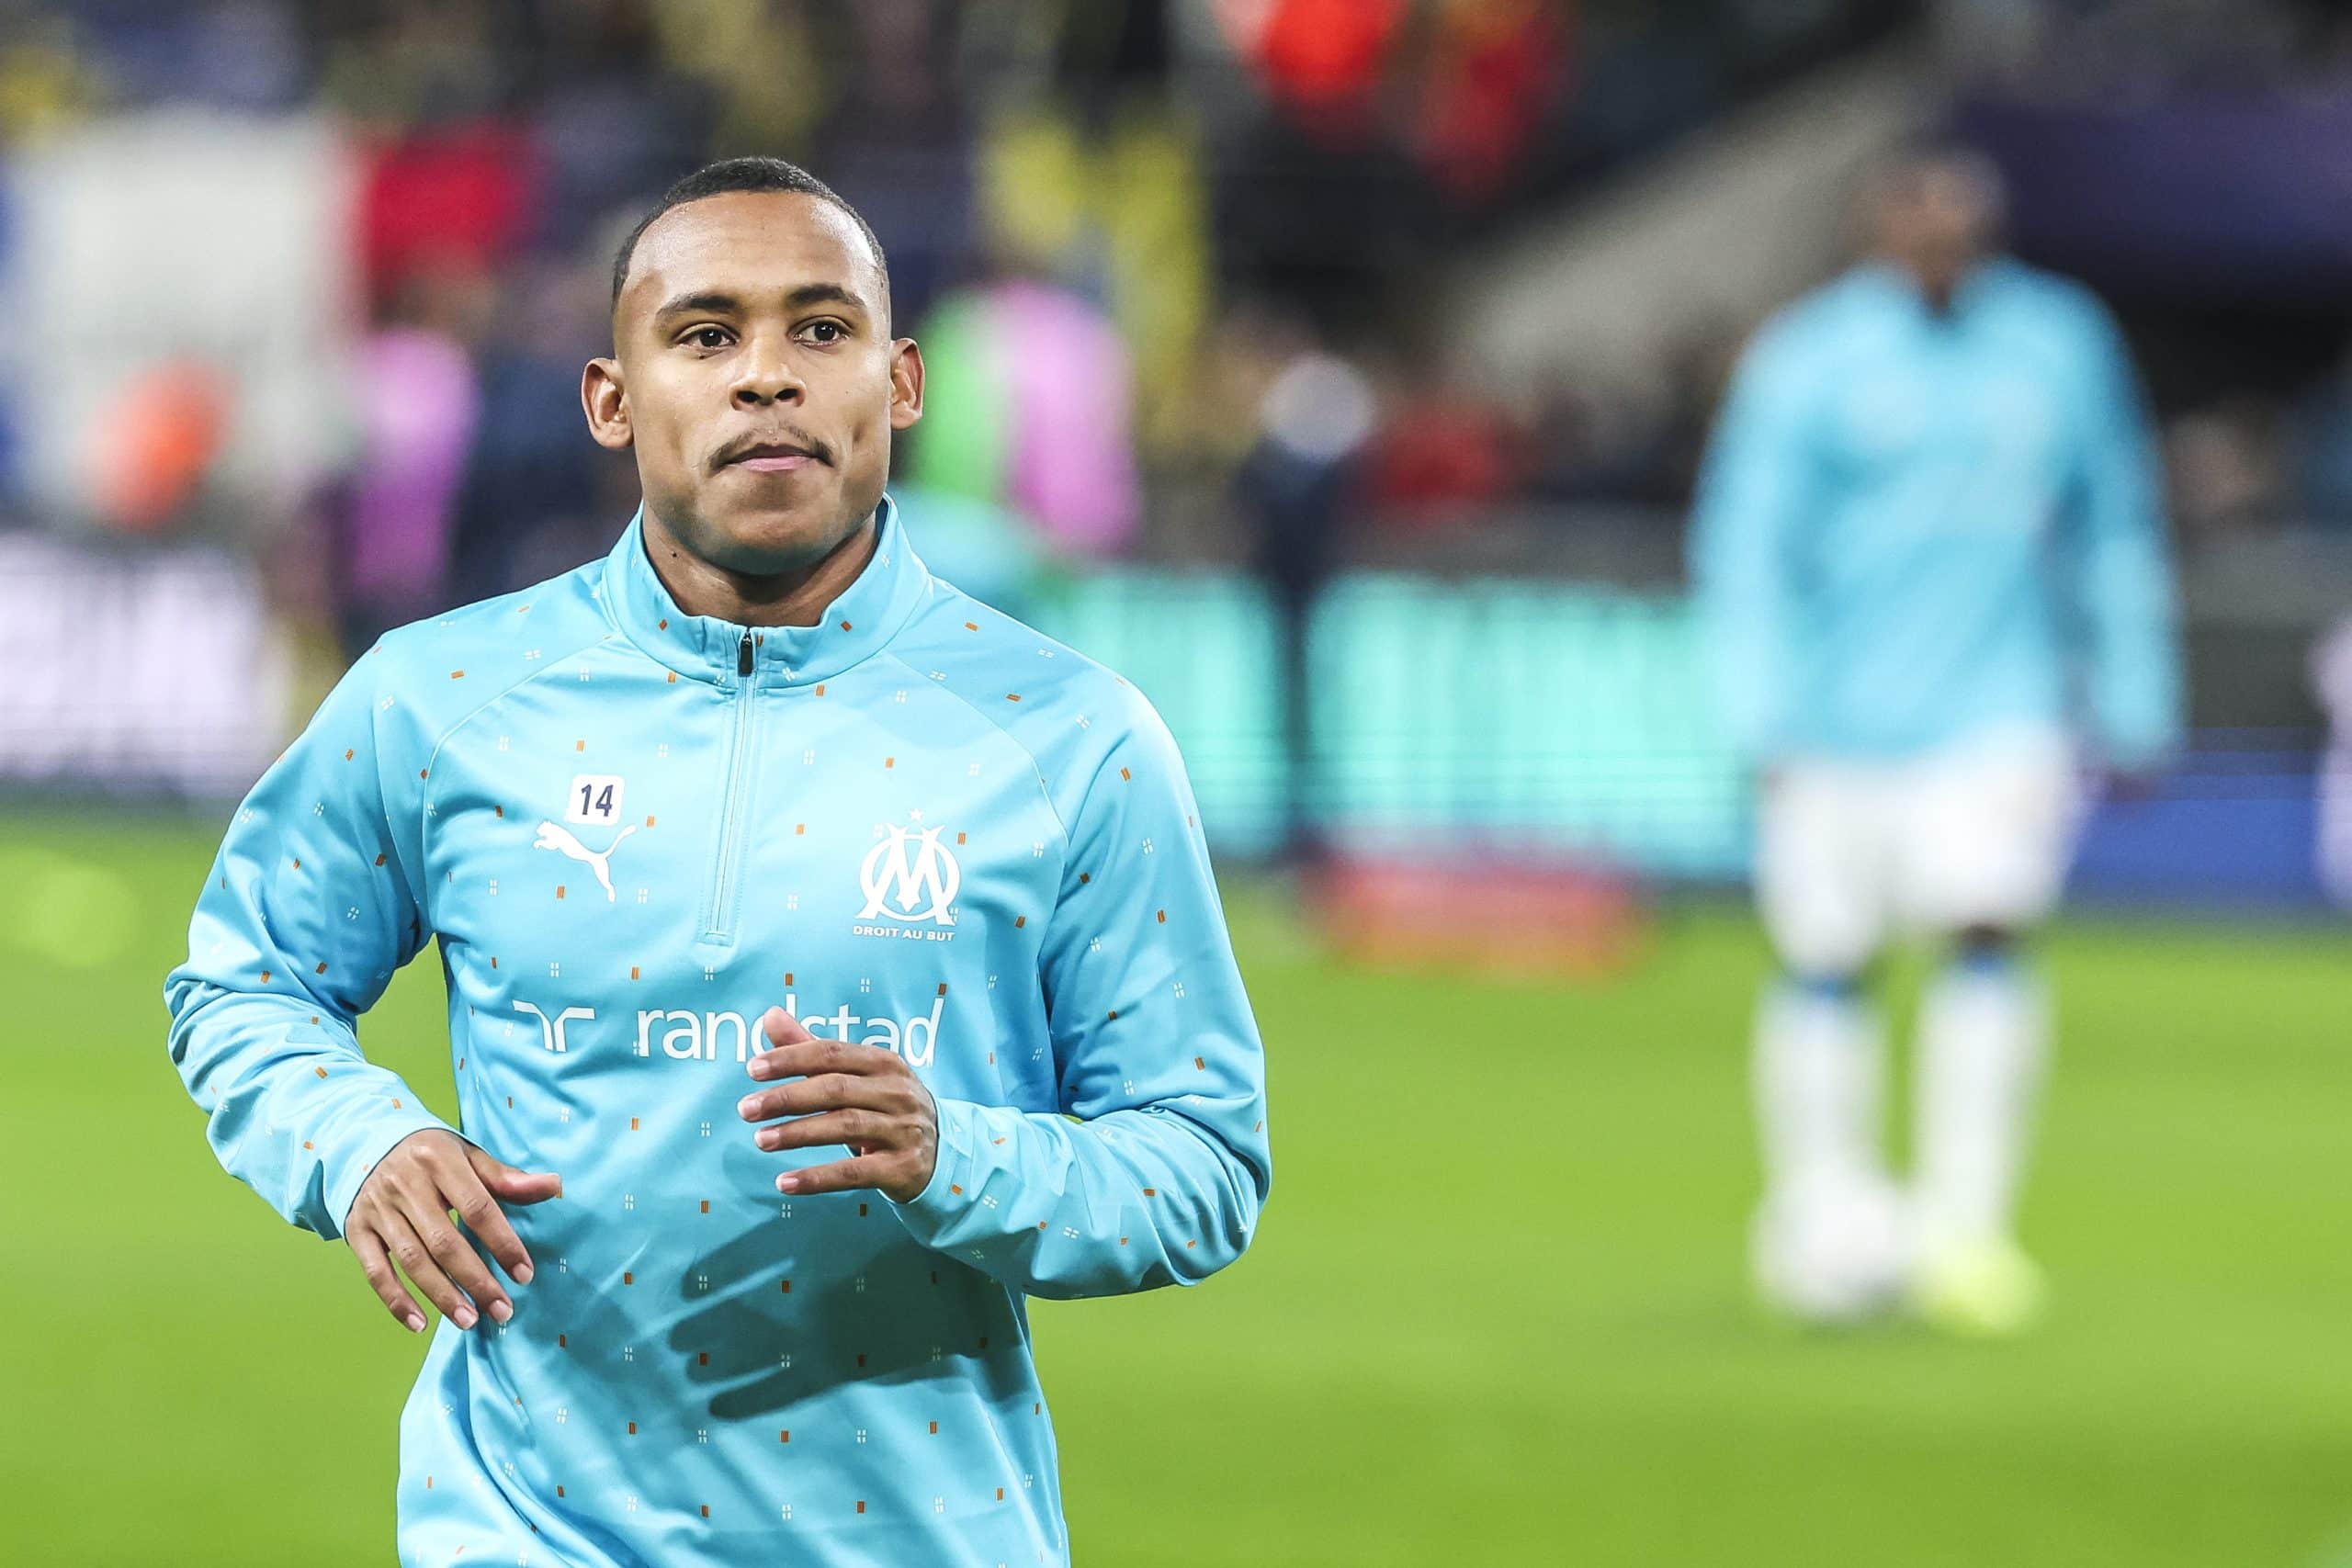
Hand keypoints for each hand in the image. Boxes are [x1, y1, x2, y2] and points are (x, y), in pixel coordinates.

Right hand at [345, 1130, 561, 1333]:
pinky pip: (375, 1271)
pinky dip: (396, 1300)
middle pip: (445, 1241)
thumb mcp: (467, 1155)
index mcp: (439, 1160)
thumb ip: (505, 1178)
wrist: (365, 1144)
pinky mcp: (356, 1229)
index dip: (502, 1243)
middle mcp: (405, 1184)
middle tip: (502, 1310)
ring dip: (442, 1295)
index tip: (524, 1275)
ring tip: (469, 1321)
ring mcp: (377, 1208)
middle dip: (476, 1280)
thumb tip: (553, 1186)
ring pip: (412, 1260)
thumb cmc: (430, 1155)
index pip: (477, 1208)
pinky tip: (419, 1324)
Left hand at [737, 1007, 938, 1201]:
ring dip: (797, 1134)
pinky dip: (817, 1177)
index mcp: (884, 1063)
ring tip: (760, 1140)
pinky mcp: (902, 1167)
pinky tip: (784, 1181)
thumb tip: (769, 1015)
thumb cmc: (884, 1107)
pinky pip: (854, 1172)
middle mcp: (897, 1092)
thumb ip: (811, 1049)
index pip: (832, 1053)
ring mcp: (903, 1130)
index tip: (752, 1069)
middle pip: (836, 1089)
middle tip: (746, 1109)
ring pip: (845, 1127)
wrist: (940, 1153)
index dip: (791, 1058)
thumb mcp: (855, 1076)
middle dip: (787, 1098)